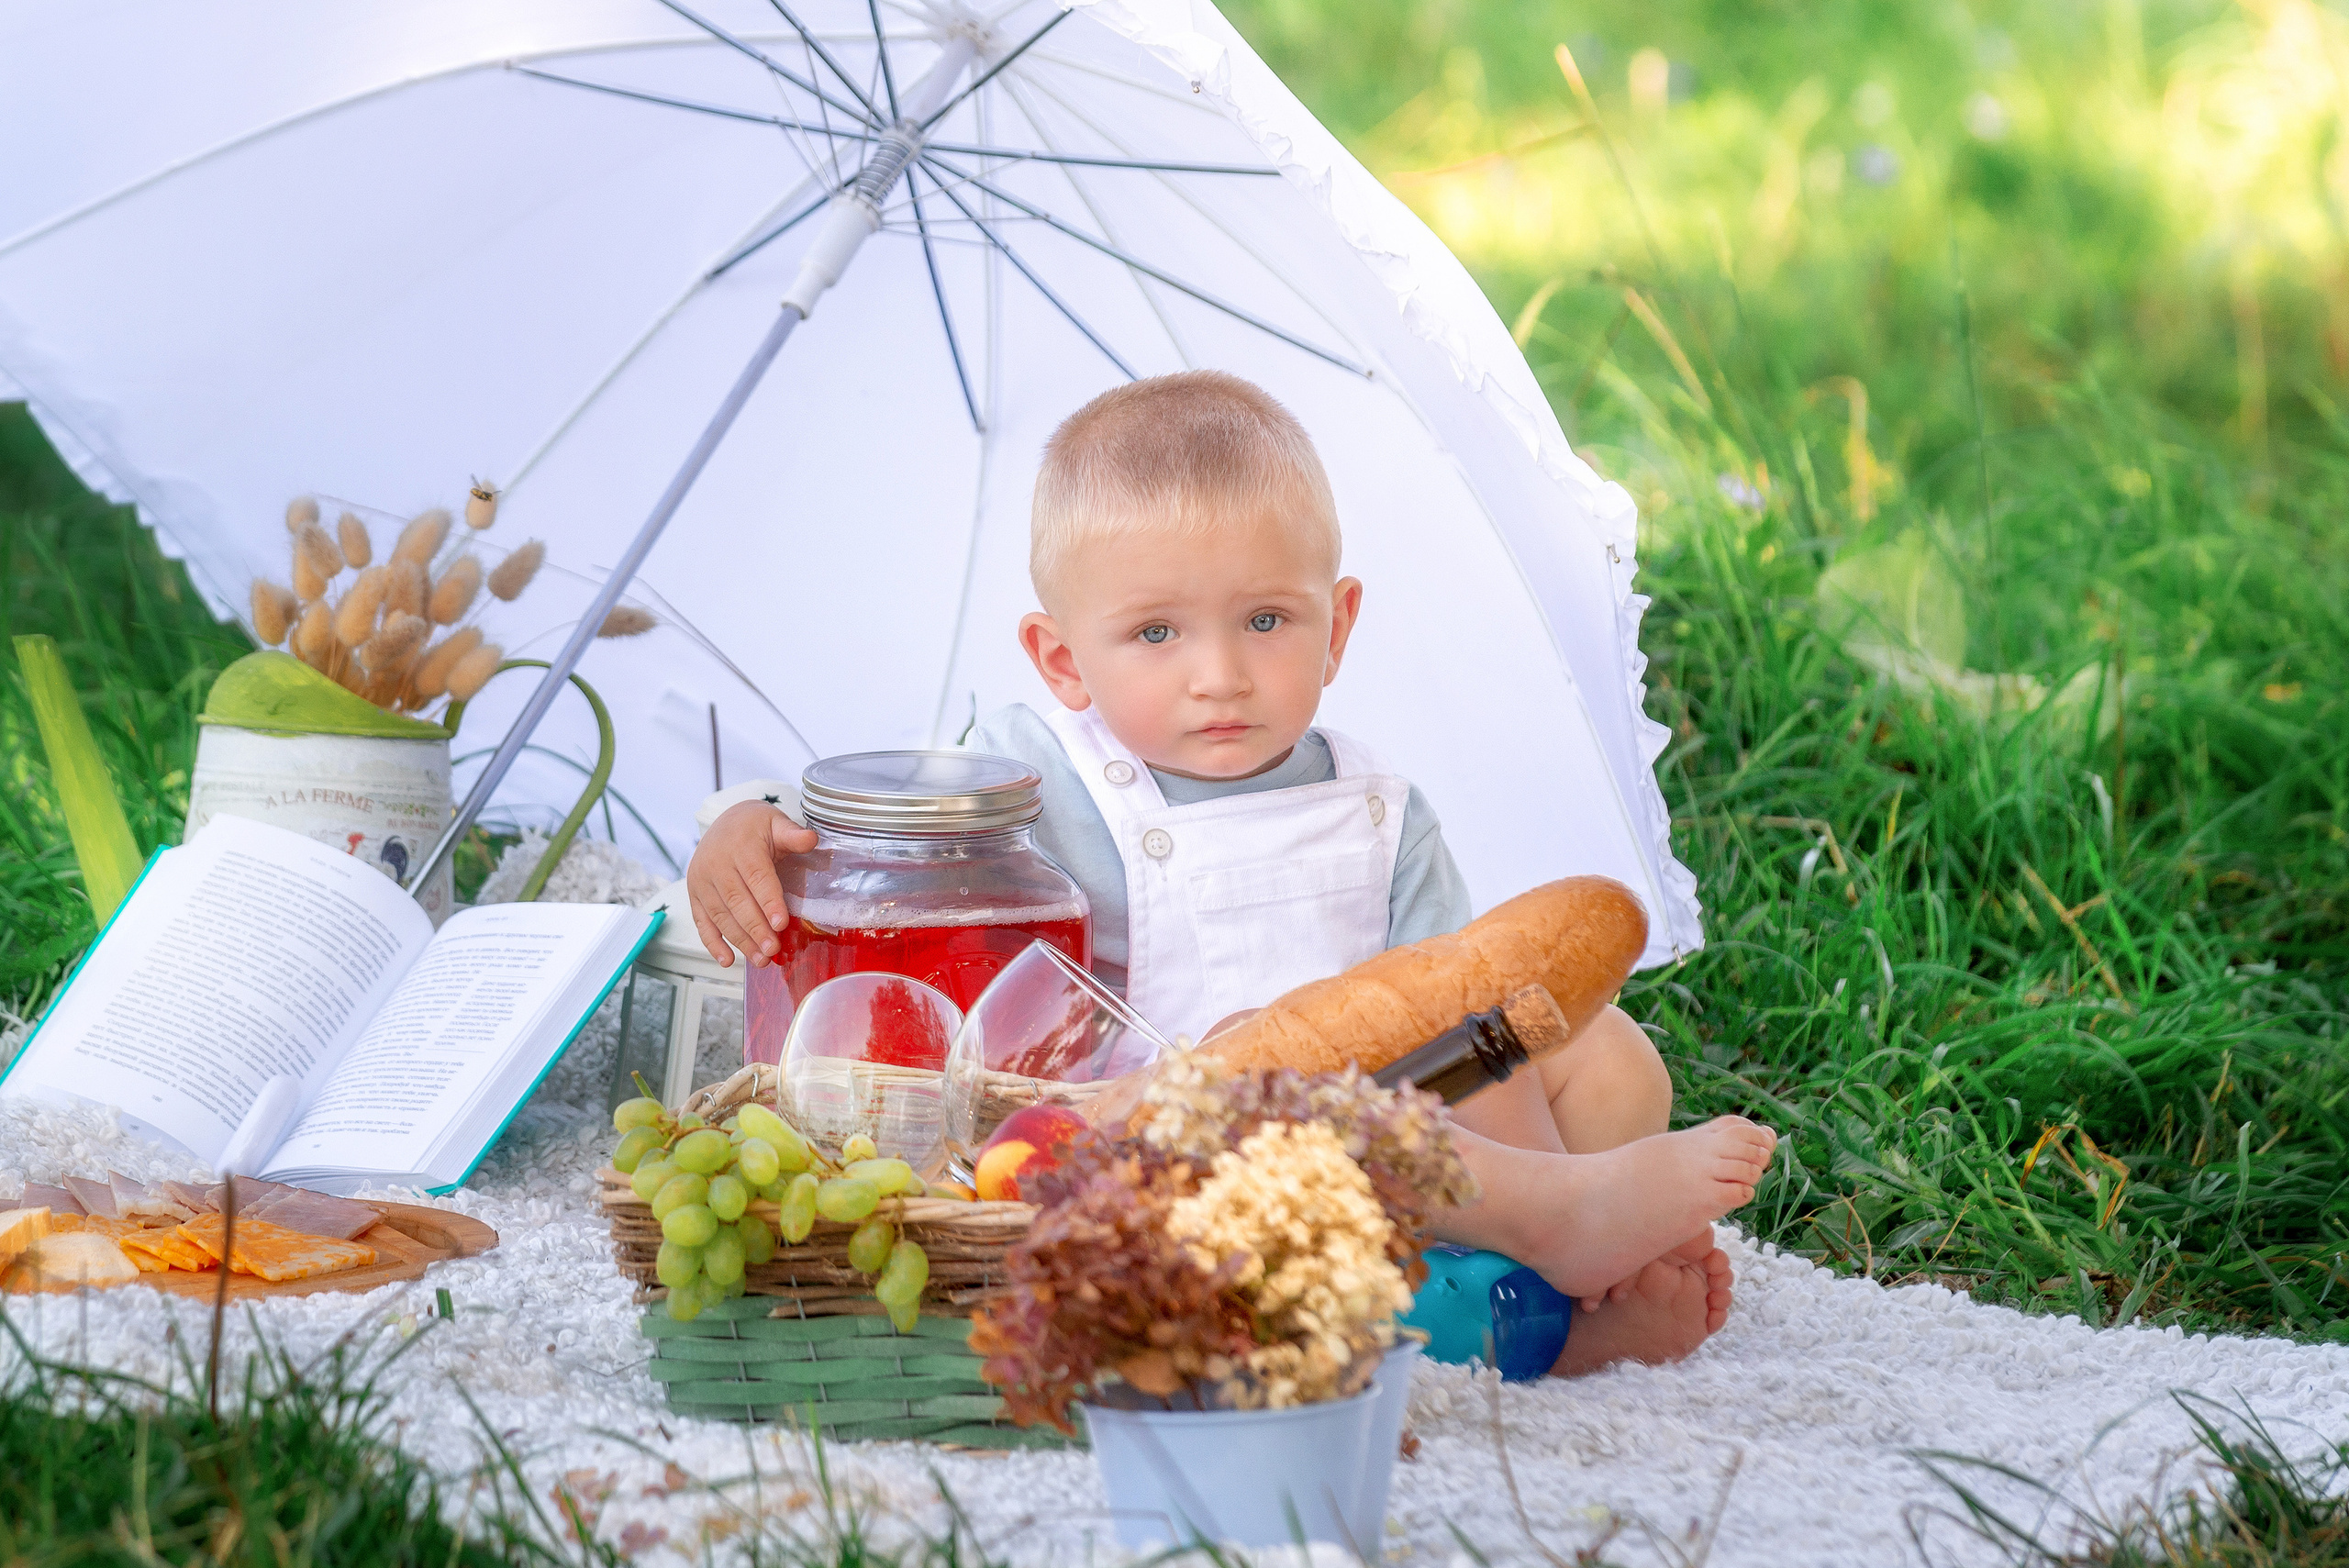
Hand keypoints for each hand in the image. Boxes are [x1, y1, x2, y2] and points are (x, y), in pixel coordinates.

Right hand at [686, 801, 815, 966]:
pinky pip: (702, 922)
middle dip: (755, 928)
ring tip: (761, 959)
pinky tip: (728, 960)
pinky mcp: (695, 895)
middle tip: (773, 949)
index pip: (756, 877)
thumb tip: (810, 839)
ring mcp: (702, 882)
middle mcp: (716, 865)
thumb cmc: (754, 826)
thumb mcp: (776, 822)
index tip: (781, 923)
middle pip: (736, 901)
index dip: (769, 902)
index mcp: (740, 846)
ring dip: (740, 941)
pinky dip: (713, 944)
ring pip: (720, 916)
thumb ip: (793, 834)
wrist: (724, 822)